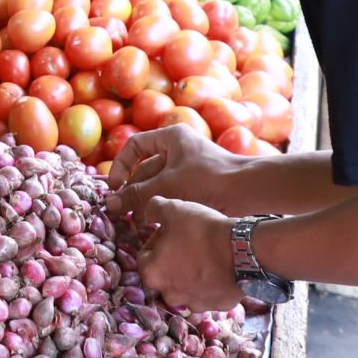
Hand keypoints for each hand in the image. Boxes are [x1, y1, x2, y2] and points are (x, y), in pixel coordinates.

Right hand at [106, 124, 258, 215]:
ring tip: (136, 219)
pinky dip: (161, 203)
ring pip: (158, 182)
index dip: (121, 165)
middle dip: (133, 188)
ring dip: (146, 199)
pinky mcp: (197, 184)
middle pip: (146, 167)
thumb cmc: (207, 179)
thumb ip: (137, 193)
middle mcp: (178, 148)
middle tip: (123, 210)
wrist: (247, 191)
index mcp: (171, 137)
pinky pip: (171, 192)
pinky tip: (154, 220)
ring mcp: (188, 166)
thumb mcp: (168, 185)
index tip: (114, 187)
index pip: (135, 145)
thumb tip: (110, 203)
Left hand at [126, 196, 243, 314]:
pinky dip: (211, 283)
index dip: (157, 240)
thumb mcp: (173, 209)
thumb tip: (148, 212)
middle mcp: (169, 294)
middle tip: (189, 242)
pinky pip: (209, 293)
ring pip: (186, 287)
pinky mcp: (217, 306)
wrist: (241, 251)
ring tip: (205, 255)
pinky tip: (220, 267)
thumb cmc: (201, 231)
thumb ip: (153, 209)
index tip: (172, 231)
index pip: (145, 255)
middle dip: (172, 259)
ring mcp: (194, 303)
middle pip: (164, 274)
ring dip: (190, 273)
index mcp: (152, 273)